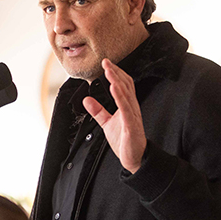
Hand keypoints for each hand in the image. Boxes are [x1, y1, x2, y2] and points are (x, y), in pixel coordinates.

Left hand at [82, 59, 146, 173]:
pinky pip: (126, 109)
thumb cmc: (124, 140)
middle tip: (106, 61)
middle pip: (125, 85)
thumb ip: (98, 111)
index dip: (115, 73)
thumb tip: (86, 99)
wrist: (134, 158)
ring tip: (109, 71)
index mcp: (127, 106)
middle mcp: (132, 107)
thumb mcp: (107, 123)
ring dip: (117, 81)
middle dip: (115, 72)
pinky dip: (120, 97)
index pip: (123, 85)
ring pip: (126, 94)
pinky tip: (114, 88)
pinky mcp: (131, 125)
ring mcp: (132, 115)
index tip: (106, 63)